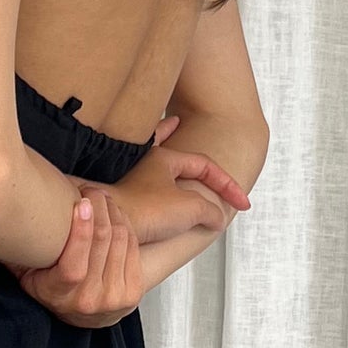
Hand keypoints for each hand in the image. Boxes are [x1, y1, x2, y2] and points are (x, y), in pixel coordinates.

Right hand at [10, 181, 148, 329]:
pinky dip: (124, 224)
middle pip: (101, 243)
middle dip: (99, 209)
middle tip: (90, 191)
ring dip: (113, 212)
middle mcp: (89, 300)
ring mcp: (114, 298)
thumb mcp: (28, 276)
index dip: (81, 232)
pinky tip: (114, 214)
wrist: (87, 316)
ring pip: (119, 240)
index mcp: (60, 295)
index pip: (74, 265)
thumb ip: (12, 255)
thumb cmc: (52, 286)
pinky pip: (131, 246)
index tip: (80, 204)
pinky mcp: (132, 294)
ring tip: (101, 199)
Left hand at [120, 115, 251, 243]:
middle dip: (173, 134)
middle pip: (170, 149)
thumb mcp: (190, 208)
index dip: (227, 184)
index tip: (241, 205)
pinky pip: (135, 182)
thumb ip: (210, 209)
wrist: (106, 225)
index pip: (205, 165)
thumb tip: (217, 217)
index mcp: (164, 158)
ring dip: (158, 147)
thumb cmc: (143, 211)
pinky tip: (137, 174)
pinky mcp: (121, 199)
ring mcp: (130, 180)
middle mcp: (144, 164)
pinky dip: (142, 174)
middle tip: (178, 122)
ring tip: (158, 131)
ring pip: (150, 161)